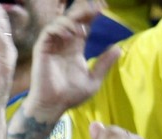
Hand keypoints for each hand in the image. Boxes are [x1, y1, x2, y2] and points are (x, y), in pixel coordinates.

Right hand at [24, 2, 120, 120]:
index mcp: (75, 49)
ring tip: (81, 29)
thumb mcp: (93, 80)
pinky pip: (49, 32)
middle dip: (82, 10)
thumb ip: (104, 64)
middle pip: (72, 19)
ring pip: (60, 22)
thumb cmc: (70, 96)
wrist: (53, 106)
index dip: (92, 16)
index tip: (104, 9)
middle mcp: (63, 44)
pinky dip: (59, 29)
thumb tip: (118, 48)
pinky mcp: (42, 50)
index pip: (83, 26)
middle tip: (95, 7)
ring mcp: (52, 46)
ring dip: (72, 21)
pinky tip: (70, 35)